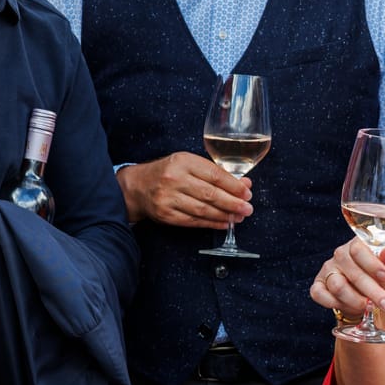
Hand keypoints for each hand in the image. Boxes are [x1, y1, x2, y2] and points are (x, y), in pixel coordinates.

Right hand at [117, 151, 251, 227]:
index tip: (247, 192)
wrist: (137, 186)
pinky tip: (223, 223)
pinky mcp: (166, 215)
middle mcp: (174, 179)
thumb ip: (215, 172)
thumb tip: (243, 184)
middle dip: (233, 203)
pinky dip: (211, 223)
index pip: (214, 174)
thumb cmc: (167, 172)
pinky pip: (193, 221)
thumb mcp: (189, 164)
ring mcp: (168, 198)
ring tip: (239, 217)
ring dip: (224, 215)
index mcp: (183, 161)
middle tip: (248, 208)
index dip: (234, 186)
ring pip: (203, 210)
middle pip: (210, 194)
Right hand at [310, 238, 384, 317]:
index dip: (372, 265)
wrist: (363, 297)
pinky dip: (337, 305)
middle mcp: (339, 255)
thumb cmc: (375, 280)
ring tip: (369, 307)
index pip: (358, 249)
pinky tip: (350, 307)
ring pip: (338, 287)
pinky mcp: (317, 286)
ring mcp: (327, 270)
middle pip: (353, 273)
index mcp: (356, 246)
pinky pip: (321, 296)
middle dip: (372, 292)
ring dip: (356, 301)